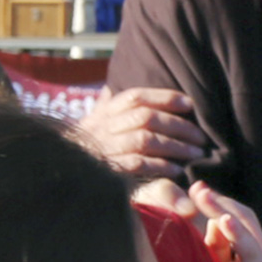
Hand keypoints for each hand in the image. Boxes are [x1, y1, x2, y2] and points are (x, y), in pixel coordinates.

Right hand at [76, 86, 211, 180]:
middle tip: (201, 136)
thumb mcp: (91, 124)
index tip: (189, 103)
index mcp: (103, 113)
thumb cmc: (85, 149)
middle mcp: (103, 128)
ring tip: (196, 153)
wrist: (61, 173)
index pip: (136, 97)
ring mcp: (105, 150)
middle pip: (145, 118)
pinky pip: (138, 165)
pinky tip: (178, 170)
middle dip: (178, 125)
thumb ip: (104, 107)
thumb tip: (108, 88)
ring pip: (145, 140)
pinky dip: (161, 166)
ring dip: (175, 146)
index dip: (165, 97)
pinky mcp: (109, 172)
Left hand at [187, 183, 261, 261]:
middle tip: (196, 188)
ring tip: (204, 197)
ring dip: (224, 209)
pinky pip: (250, 250)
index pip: (235, 214)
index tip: (194, 188)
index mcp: (249, 249)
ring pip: (248, 226)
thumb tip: (207, 220)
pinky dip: (238, 235)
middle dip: (218, 200)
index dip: (216, 200)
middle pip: (243, 214)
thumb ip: (214, 245)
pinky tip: (223, 222)